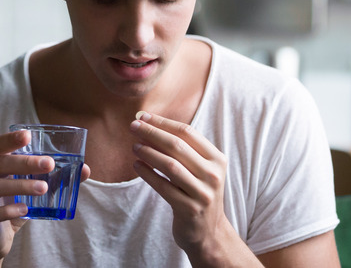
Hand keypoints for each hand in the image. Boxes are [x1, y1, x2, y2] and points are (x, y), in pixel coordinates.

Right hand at [0, 130, 90, 265]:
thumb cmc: (14, 206)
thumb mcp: (34, 191)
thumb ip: (56, 179)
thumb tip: (85, 169)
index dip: (10, 139)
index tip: (28, 135)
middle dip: (25, 162)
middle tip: (49, 164)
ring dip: (21, 185)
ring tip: (43, 188)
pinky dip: (9, 210)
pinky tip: (25, 210)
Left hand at [129, 111, 237, 263]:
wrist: (209, 232)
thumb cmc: (198, 193)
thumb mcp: (200, 169)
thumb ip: (183, 149)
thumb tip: (150, 124)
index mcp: (217, 159)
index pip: (187, 132)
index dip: (163, 123)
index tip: (144, 117)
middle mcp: (213, 174)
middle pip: (177, 146)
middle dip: (152, 133)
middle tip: (133, 126)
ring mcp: (202, 193)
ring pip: (170, 165)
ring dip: (148, 152)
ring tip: (134, 146)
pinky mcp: (189, 209)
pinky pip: (163, 187)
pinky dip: (148, 174)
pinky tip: (137, 165)